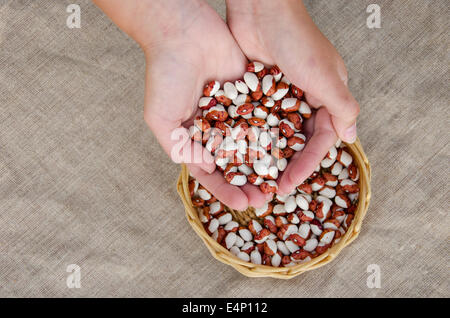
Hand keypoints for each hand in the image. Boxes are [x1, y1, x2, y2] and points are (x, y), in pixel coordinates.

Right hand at [93, 0, 267, 208]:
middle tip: (266, 199)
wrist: (183, 31)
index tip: (244, 204)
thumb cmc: (165, 75)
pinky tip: (288, 150)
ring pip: (253, 144)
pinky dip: (275, 133)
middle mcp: (214, 127)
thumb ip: (180, 148)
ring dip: (265, 164)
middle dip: (249, 182)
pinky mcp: (251, 92)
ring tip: (280, 181)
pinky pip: (264, 116)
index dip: (226, 189)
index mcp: (192, 137)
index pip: (210, 172)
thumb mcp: (162, 119)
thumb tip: (204, 170)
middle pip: (235, 163)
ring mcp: (233, 111)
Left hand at [226, 0, 359, 194]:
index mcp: (327, 95)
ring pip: (277, 133)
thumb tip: (352, 138)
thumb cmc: (297, 40)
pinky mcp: (258, 91)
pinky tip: (240, 154)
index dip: (307, 164)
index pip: (321, 139)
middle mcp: (305, 98)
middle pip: (298, 140)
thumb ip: (341, 108)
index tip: (291, 183)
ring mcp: (280, 96)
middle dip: (287, 164)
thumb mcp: (326, 76)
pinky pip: (257, 120)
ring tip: (255, 177)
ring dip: (268, 155)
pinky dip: (251, 136)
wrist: (261, 10)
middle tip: (273, 187)